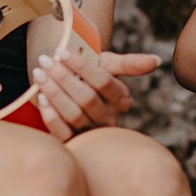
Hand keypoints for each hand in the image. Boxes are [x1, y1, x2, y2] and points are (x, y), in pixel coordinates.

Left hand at [30, 45, 158, 141]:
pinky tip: (41, 98)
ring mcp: (92, 134)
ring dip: (53, 92)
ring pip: (73, 114)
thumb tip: (156, 61)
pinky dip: (50, 115)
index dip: (81, 66)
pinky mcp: (74, 144)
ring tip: (39, 74)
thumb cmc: (92, 78)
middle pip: (86, 98)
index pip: (103, 82)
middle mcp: (110, 119)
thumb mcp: (109, 68)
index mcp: (121, 99)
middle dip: (63, 77)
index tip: (62, 51)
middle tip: (45, 60)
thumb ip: (129, 64)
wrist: (76, 94)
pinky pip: (62, 132)